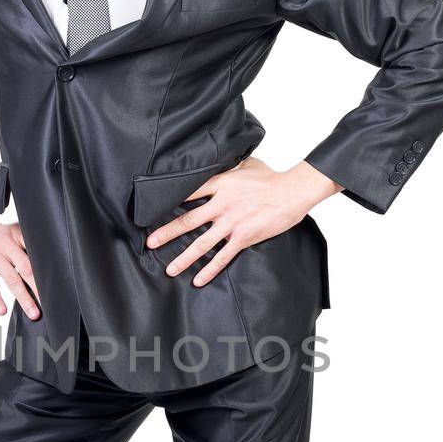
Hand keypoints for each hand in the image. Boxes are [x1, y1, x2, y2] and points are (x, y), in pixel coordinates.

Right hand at [0, 190, 40, 318]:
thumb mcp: (15, 232)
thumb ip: (28, 244)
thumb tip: (48, 264)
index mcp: (18, 236)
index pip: (35, 251)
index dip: (46, 266)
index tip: (57, 281)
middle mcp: (6, 246)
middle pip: (26, 268)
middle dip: (38, 288)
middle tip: (49, 303)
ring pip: (11, 280)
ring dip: (24, 298)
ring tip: (33, 313)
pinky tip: (2, 311)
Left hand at [146, 157, 341, 286]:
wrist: (292, 192)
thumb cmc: (272, 178)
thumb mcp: (246, 165)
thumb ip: (230, 167)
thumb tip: (222, 162)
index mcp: (220, 184)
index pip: (188, 192)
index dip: (169, 201)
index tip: (153, 210)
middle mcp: (221, 205)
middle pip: (188, 220)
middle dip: (167, 233)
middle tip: (150, 243)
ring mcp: (231, 223)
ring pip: (202, 244)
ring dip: (184, 258)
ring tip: (170, 269)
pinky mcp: (243, 238)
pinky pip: (223, 257)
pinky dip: (209, 270)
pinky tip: (198, 280)